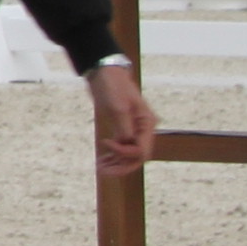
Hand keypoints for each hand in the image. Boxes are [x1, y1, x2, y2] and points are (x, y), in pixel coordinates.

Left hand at [87, 56, 156, 180]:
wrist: (103, 73)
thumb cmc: (112, 86)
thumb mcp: (117, 106)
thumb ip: (124, 126)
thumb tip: (126, 144)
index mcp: (146, 123)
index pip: (142, 149)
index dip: (125, 152)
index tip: (106, 142)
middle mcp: (143, 128)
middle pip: (138, 156)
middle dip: (122, 166)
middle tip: (103, 172)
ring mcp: (134, 129)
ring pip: (130, 154)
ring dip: (116, 163)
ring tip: (100, 168)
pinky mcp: (123, 128)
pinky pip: (123, 147)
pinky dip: (114, 155)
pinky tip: (102, 160)